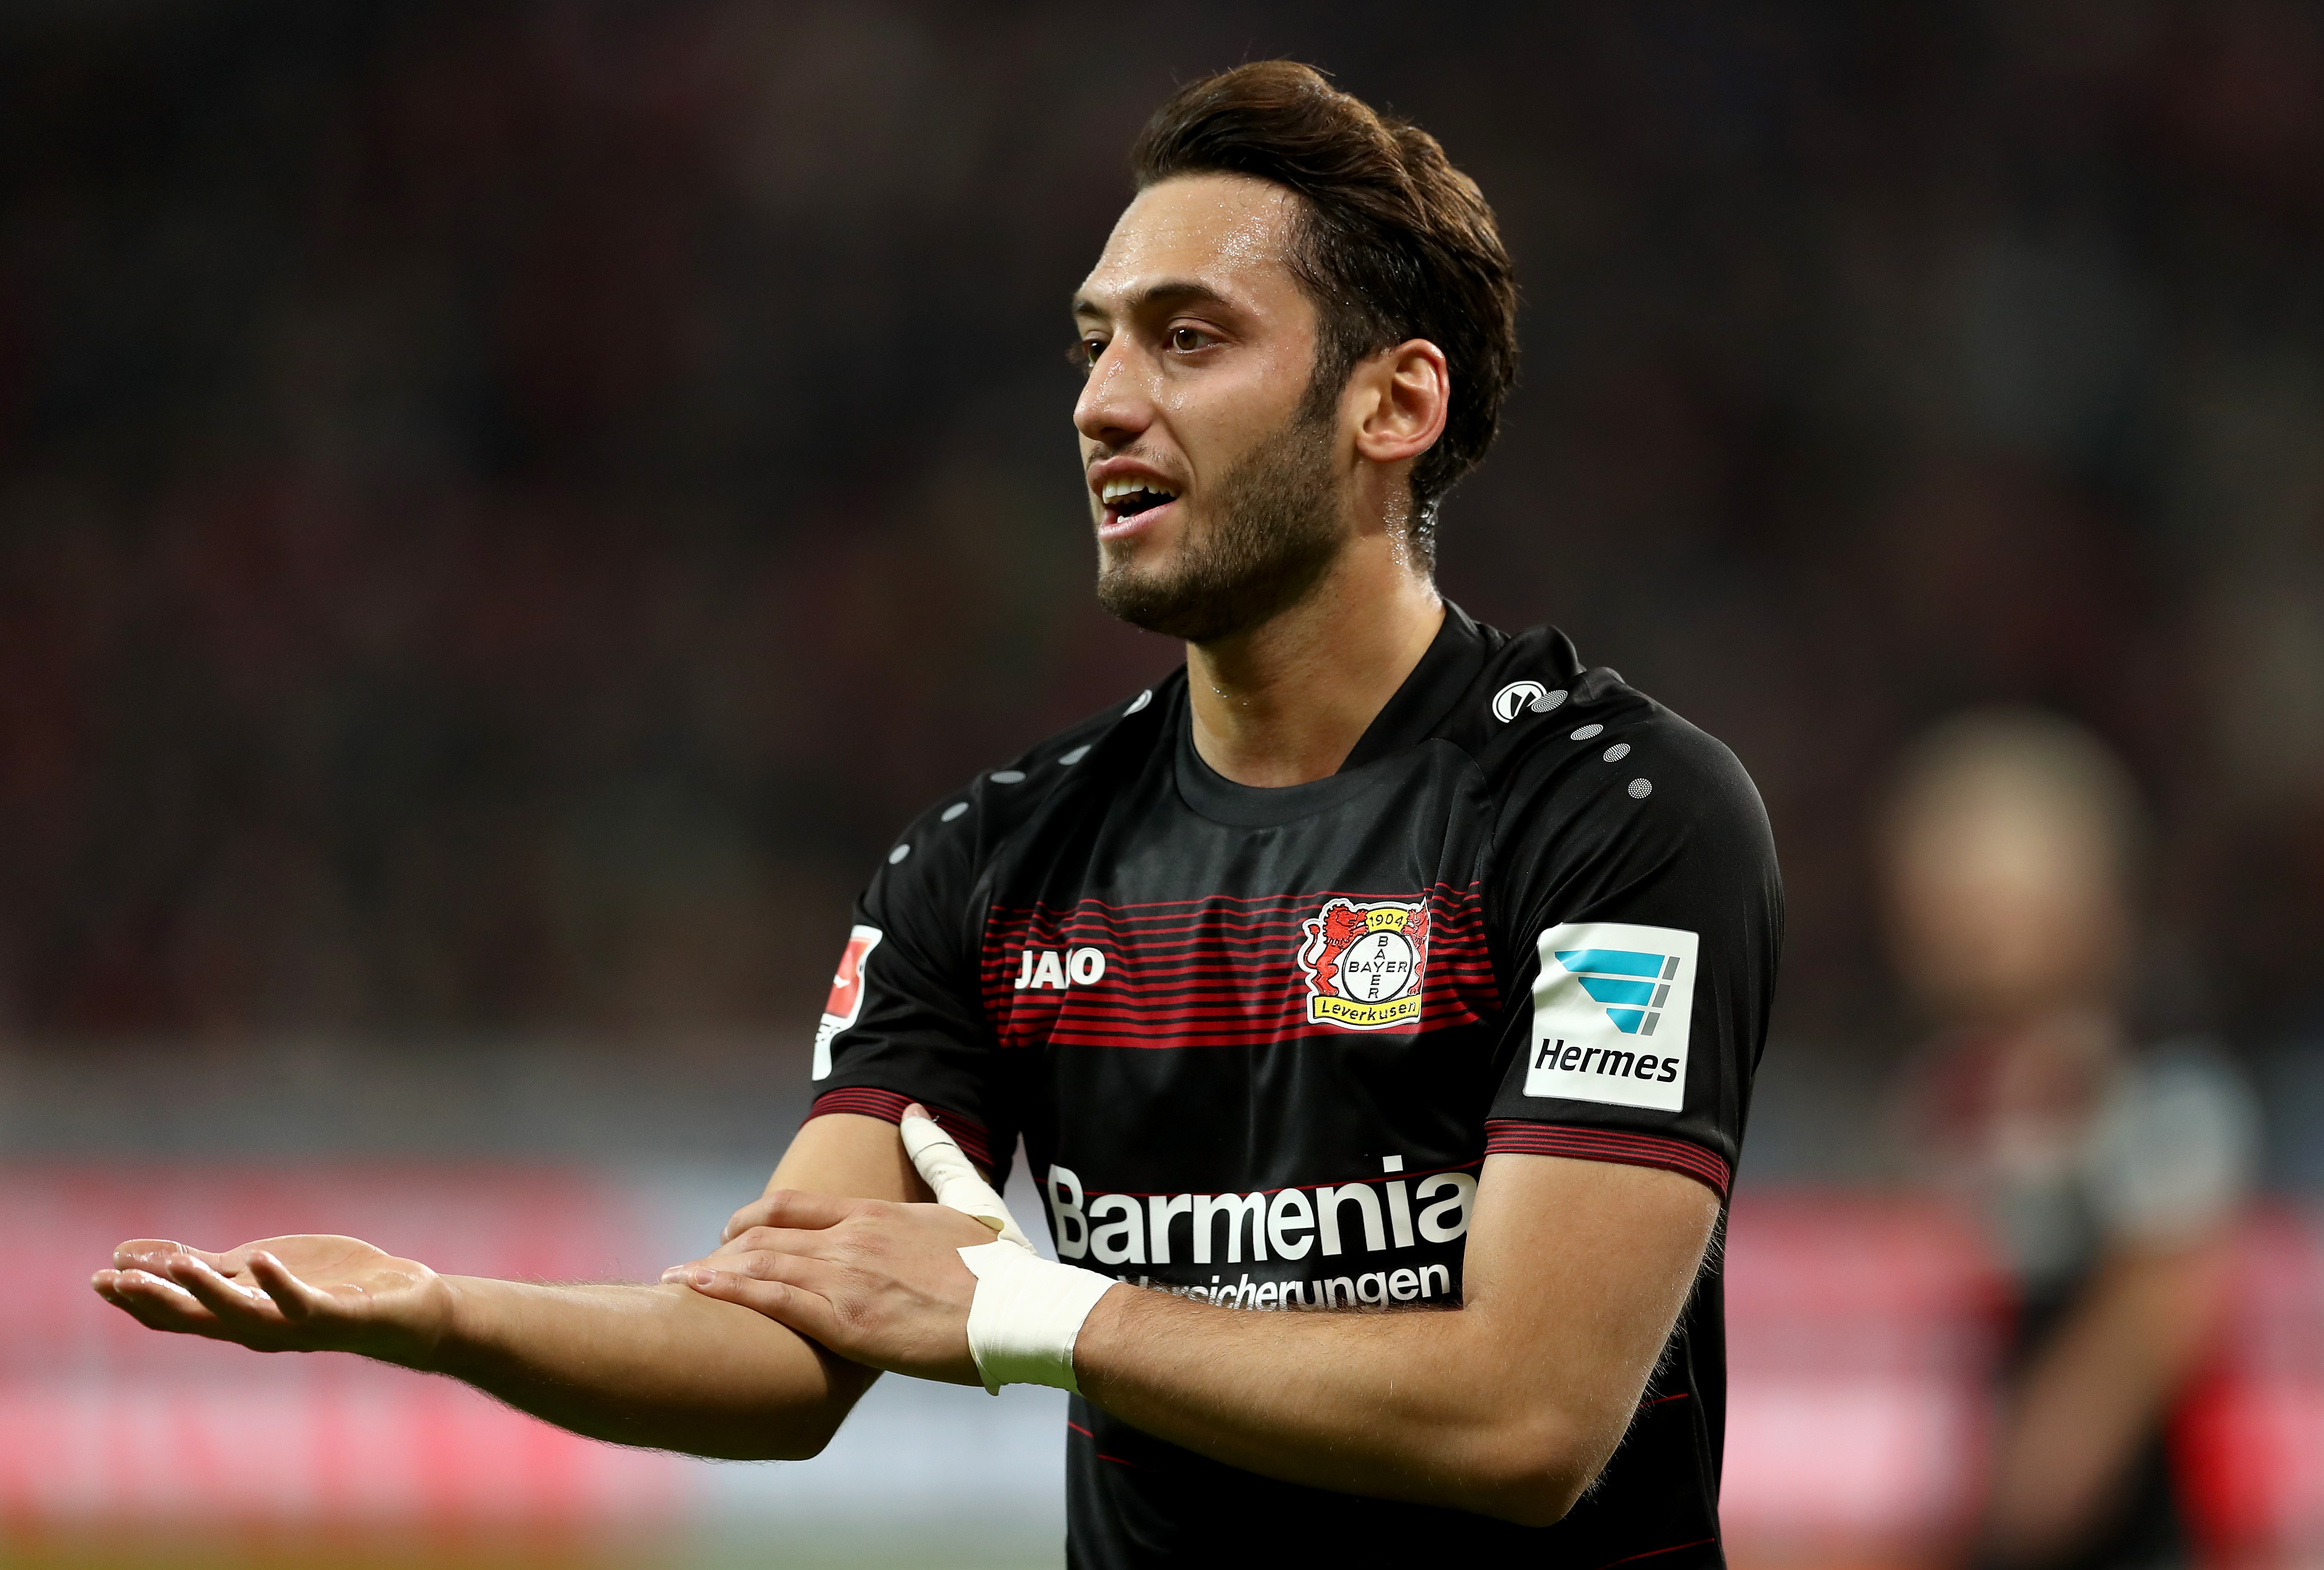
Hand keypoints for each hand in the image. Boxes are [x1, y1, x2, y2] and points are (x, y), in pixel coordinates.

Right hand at [92, 1235, 454, 1367]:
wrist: (404, 1309)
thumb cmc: (331, 1286)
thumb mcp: (259, 1269)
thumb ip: (207, 1265)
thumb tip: (136, 1253)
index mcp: (240, 1316)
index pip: (178, 1316)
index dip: (137, 1301)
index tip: (99, 1279)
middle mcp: (261, 1330)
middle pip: (197, 1320)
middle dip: (155, 1301)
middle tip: (115, 1281)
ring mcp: (297, 1325)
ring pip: (242, 1316)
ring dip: (208, 1292)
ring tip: (179, 1265)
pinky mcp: (336, 1314)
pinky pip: (301, 1302)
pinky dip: (278, 1282)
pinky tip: (260, 1257)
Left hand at [665, 1189, 994, 1385]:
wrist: (1021, 1312)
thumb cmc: (1000, 1268)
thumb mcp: (968, 1201)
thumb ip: (937, 1156)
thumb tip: (919, 1112)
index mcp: (876, 1215)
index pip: (793, 1205)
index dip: (752, 1217)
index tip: (729, 1230)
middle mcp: (853, 1240)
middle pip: (766, 1235)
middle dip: (723, 1249)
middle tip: (692, 1264)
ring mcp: (848, 1279)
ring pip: (761, 1265)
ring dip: (712, 1271)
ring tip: (677, 1281)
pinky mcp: (848, 1322)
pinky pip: (774, 1302)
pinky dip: (729, 1292)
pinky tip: (699, 1291)